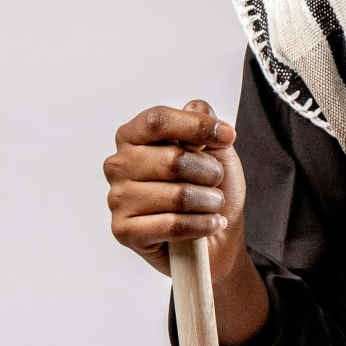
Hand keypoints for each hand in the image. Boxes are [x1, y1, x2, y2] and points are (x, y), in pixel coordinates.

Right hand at [103, 99, 245, 279]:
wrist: (215, 239)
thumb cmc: (208, 192)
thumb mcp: (214, 151)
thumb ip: (203, 124)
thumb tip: (198, 107)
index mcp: (133, 137)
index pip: (158, 121)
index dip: (196, 126)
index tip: (227, 135)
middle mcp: (118, 165)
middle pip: (172, 159)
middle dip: (209, 173)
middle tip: (216, 182)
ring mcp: (118, 199)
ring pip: (177, 195)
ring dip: (208, 202)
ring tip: (213, 205)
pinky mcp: (124, 231)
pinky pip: (172, 225)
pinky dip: (201, 225)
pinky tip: (210, 223)